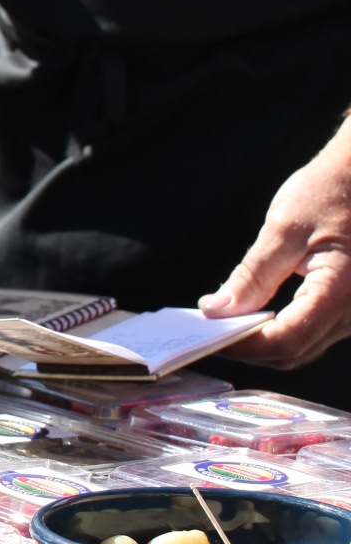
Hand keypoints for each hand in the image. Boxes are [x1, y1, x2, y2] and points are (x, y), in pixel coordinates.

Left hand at [201, 124, 350, 367]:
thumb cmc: (330, 191)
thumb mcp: (284, 227)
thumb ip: (252, 275)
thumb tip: (216, 311)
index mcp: (341, 291)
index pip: (287, 340)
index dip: (244, 346)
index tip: (207, 338)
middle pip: (295, 352)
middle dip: (249, 348)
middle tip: (207, 333)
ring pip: (304, 346)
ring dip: (264, 342)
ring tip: (223, 324)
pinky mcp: (349, 309)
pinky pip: (313, 332)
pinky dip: (281, 330)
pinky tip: (253, 314)